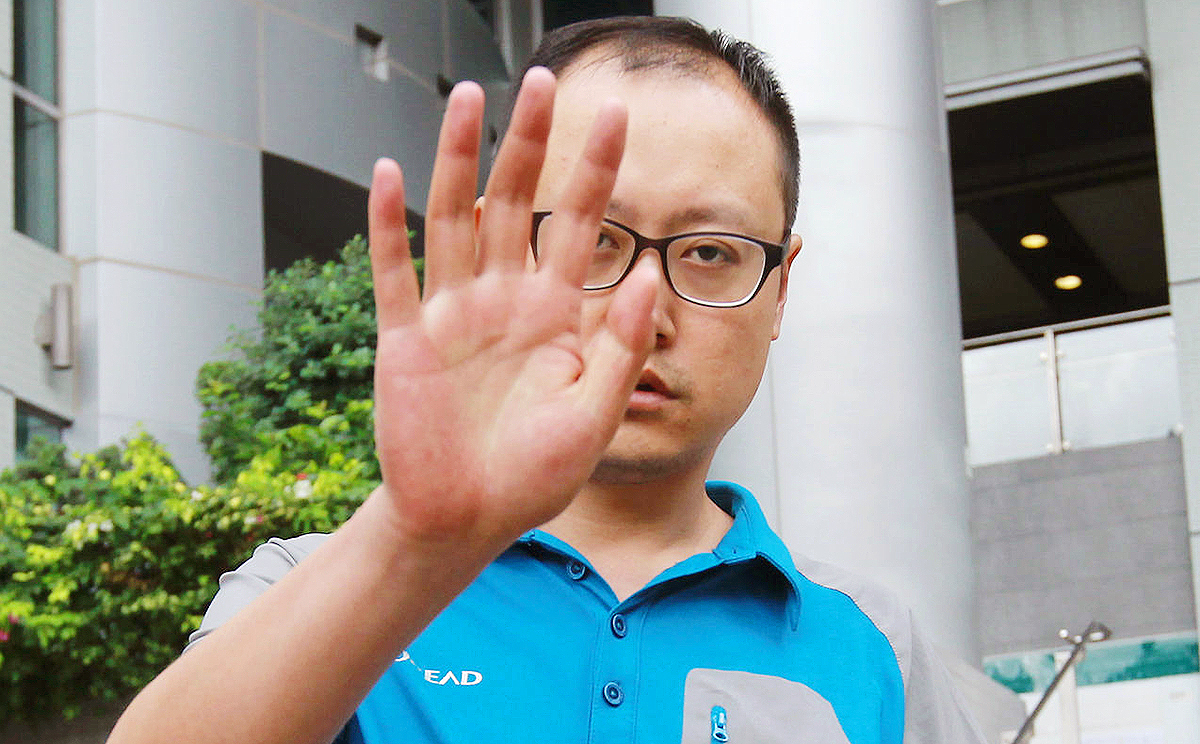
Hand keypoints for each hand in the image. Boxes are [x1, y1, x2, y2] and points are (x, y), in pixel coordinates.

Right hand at [367, 68, 657, 553]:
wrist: (466, 523)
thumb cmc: (532, 476)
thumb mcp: (595, 414)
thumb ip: (619, 343)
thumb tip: (651, 271)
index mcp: (554, 314)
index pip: (580, 223)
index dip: (596, 168)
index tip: (615, 113)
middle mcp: (504, 300)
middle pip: (516, 202)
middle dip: (528, 141)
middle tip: (539, 79)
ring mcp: (453, 315)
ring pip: (455, 219)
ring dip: (459, 159)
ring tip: (467, 97)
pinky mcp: (406, 339)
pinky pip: (396, 273)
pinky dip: (389, 225)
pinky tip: (388, 173)